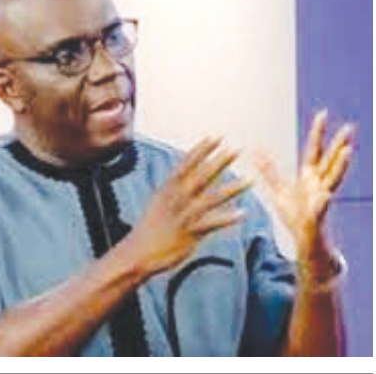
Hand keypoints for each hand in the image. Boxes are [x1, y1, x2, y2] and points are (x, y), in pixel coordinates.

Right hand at [126, 137, 250, 276]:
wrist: (138, 252)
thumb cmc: (149, 228)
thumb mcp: (159, 202)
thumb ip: (173, 189)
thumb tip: (182, 177)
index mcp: (168, 189)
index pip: (187, 164)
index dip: (202, 150)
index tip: (216, 136)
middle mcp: (177, 198)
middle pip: (201, 176)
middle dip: (219, 162)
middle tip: (237, 149)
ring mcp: (184, 215)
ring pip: (211, 198)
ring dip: (232, 188)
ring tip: (251, 180)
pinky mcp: (190, 233)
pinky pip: (212, 224)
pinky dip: (227, 218)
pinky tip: (242, 213)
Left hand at [255, 110, 353, 257]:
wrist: (303, 240)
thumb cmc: (293, 213)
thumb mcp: (277, 190)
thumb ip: (268, 171)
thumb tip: (256, 152)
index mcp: (309, 177)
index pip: (314, 150)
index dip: (318, 133)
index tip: (323, 114)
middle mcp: (319, 185)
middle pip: (330, 161)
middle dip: (339, 144)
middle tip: (348, 127)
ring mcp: (321, 199)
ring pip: (333, 180)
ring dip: (340, 166)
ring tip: (348, 152)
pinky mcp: (317, 217)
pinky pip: (320, 210)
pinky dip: (322, 204)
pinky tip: (325, 197)